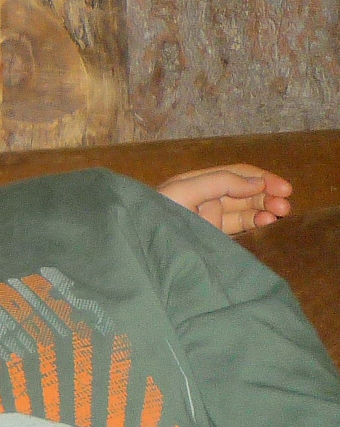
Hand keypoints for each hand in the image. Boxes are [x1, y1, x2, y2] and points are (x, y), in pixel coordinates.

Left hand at [158, 163, 292, 235]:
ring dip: (264, 209)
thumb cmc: (155, 216)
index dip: (261, 178)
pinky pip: (238, 227)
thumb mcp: (182, 192)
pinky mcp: (210, 237)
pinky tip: (266, 224)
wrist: (141, 252)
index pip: (236, 174)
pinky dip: (254, 224)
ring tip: (281, 214)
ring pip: (244, 210)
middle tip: (285, 207)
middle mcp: (203, 197)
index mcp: (194, 182)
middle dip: (266, 195)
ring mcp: (207, 218)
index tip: (284, 189)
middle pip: (244, 191)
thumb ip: (219, 183)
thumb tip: (256, 183)